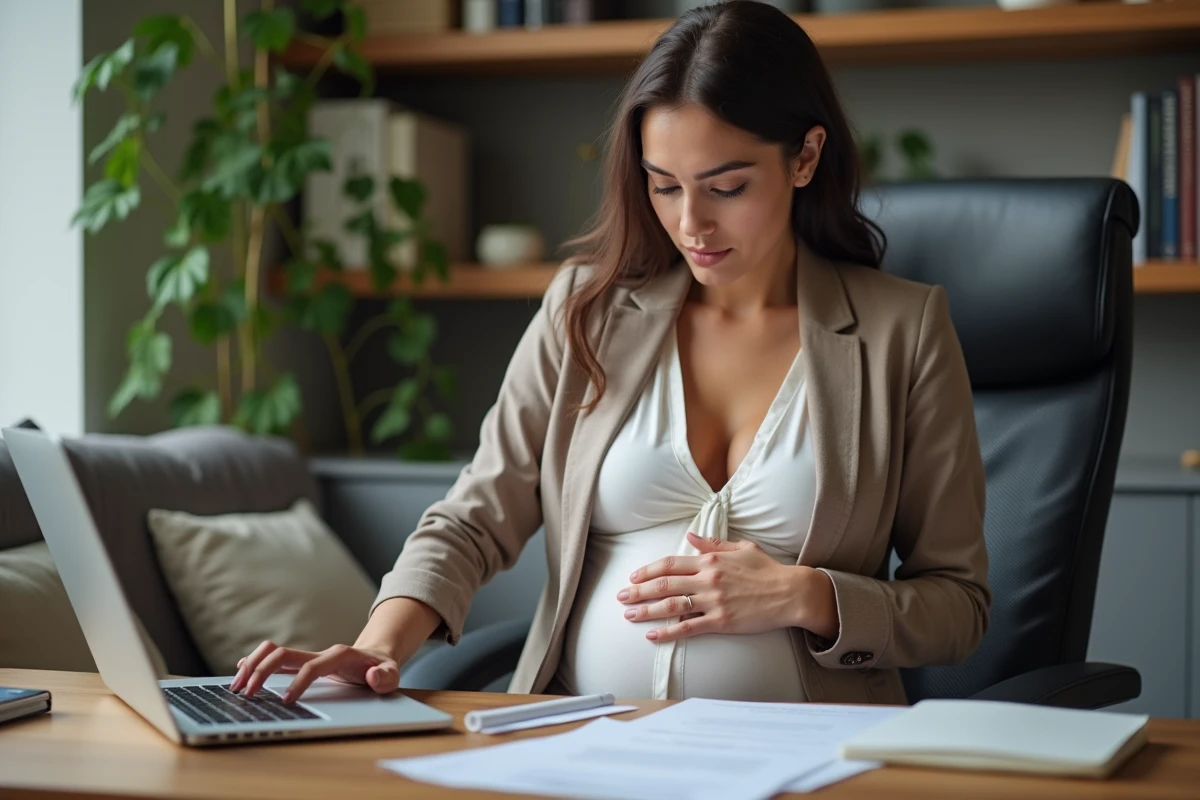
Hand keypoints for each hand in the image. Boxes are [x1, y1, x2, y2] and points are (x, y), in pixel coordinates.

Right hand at [230, 640, 400, 703]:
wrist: (378, 657)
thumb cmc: (383, 669)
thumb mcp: (392, 675)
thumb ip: (386, 677)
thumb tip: (374, 676)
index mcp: (340, 656)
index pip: (312, 667)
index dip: (298, 683)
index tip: (285, 702)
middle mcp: (320, 653)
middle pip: (283, 654)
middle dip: (261, 671)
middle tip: (246, 693)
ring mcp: (309, 657)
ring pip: (274, 652)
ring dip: (253, 665)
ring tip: (236, 686)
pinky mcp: (302, 663)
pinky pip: (275, 658)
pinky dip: (255, 663)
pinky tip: (240, 672)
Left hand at [618, 532, 832, 642]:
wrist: (791, 593)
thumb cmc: (768, 570)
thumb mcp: (741, 548)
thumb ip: (714, 544)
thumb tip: (691, 537)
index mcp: (711, 560)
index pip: (671, 563)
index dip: (649, 570)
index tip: (634, 576)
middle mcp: (708, 579)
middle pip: (665, 584)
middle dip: (639, 590)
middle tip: (621, 596)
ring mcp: (714, 601)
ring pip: (672, 605)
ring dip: (646, 610)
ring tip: (628, 615)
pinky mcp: (722, 621)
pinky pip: (689, 628)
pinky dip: (668, 632)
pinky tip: (652, 635)